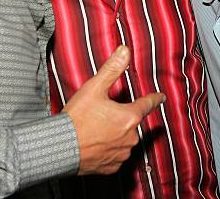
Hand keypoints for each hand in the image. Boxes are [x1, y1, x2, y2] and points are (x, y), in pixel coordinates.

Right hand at [63, 45, 164, 174]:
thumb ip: (112, 69)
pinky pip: (115, 155)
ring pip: (124, 139)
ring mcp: (121, 154)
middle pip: (131, 122)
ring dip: (115, 134)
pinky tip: (95, 144)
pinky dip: (108, 149)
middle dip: (121, 117)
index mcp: (129, 117)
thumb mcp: (94, 88)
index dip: (154, 99)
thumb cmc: (77, 118)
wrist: (59, 148)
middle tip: (101, 115)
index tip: (160, 97)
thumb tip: (125, 50)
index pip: (147, 104)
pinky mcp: (111, 167)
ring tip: (95, 129)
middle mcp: (130, 137)